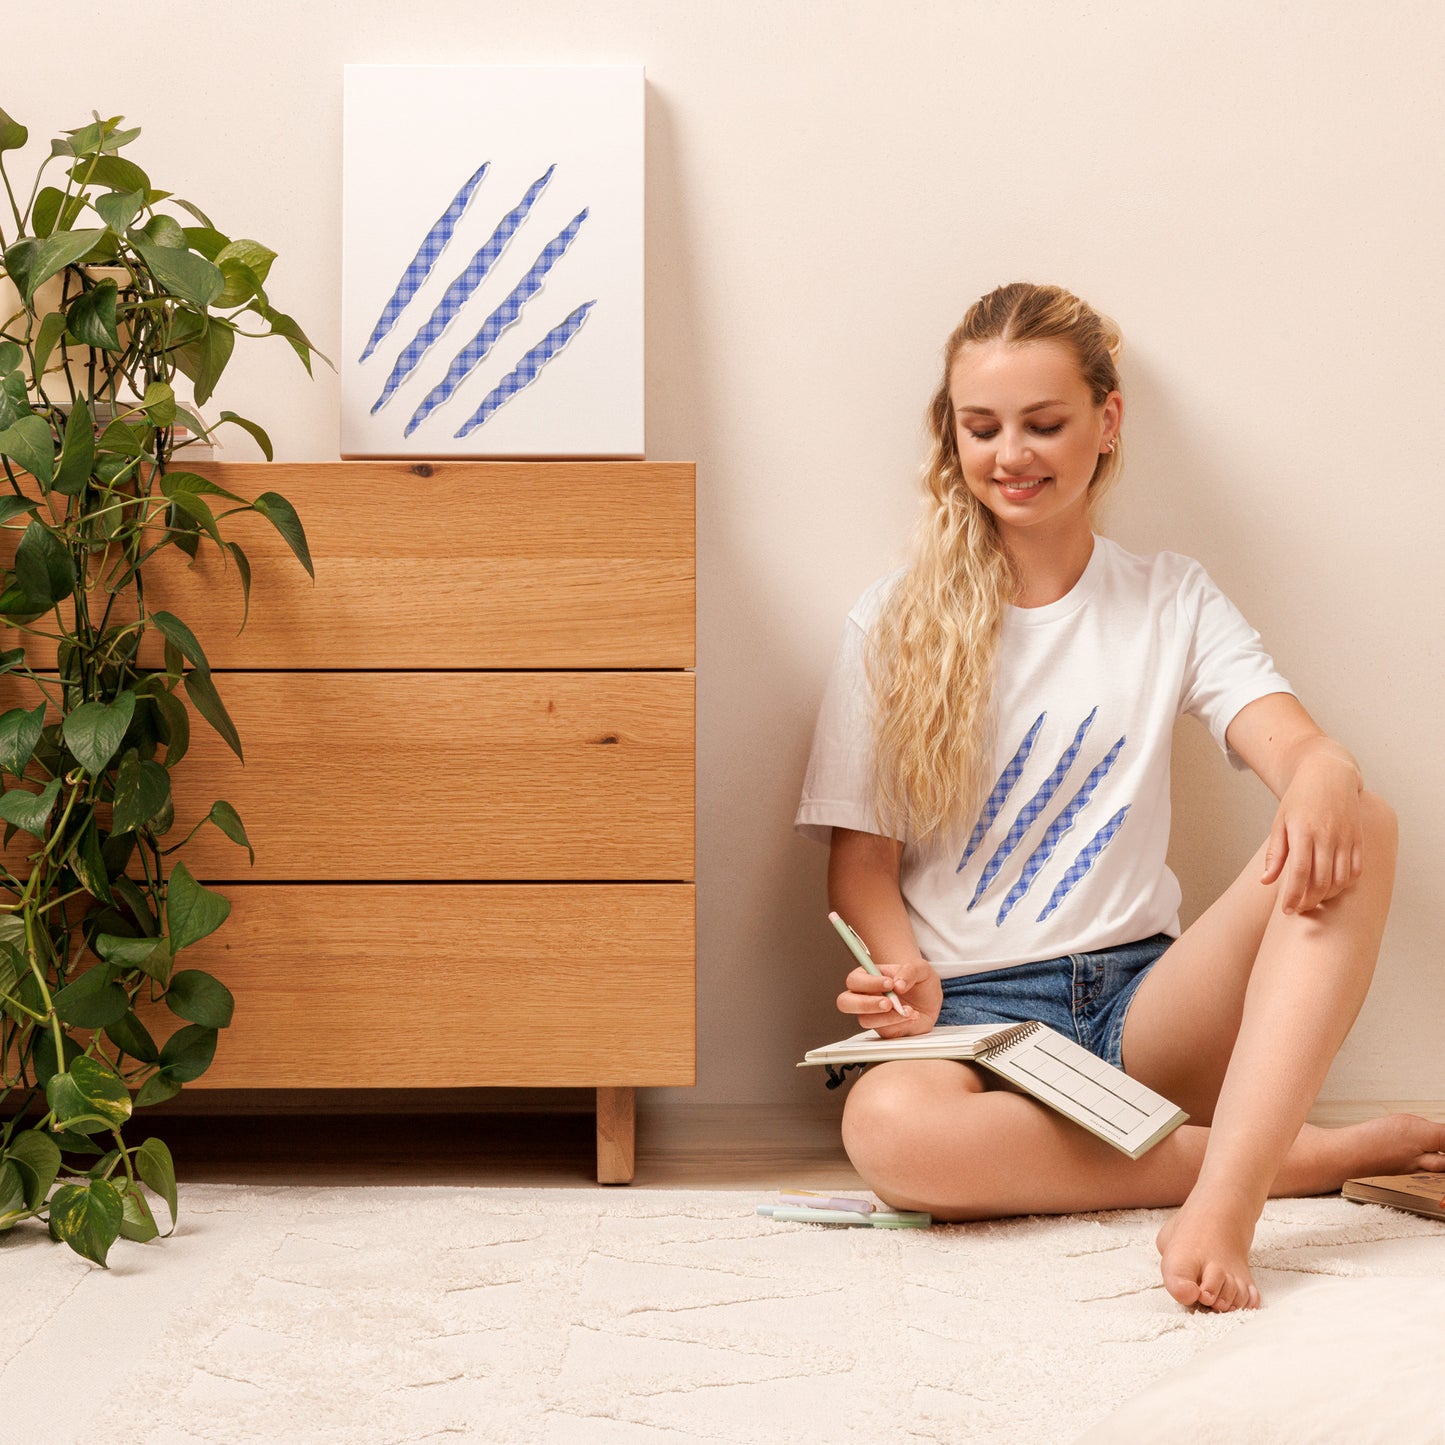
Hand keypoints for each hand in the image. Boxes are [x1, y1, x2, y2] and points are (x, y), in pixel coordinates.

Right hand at [836, 957, 941, 1037]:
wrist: (930, 1001)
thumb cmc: (919, 982)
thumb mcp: (921, 969)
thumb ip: (910, 971)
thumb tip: (898, 985)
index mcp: (868, 976)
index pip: (854, 980)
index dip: (868, 983)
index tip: (889, 983)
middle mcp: (865, 996)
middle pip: (845, 1002)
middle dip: (866, 1004)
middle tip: (888, 1003)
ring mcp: (871, 1015)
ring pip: (864, 1020)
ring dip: (888, 1017)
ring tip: (908, 1010)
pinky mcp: (882, 1029)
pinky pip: (883, 1031)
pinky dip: (899, 1024)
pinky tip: (912, 1016)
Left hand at [1261, 752, 1363, 913]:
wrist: (1329, 774)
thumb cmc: (1299, 799)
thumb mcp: (1280, 822)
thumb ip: (1275, 854)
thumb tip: (1265, 881)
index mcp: (1303, 831)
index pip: (1300, 873)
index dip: (1294, 896)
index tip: (1287, 910)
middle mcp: (1328, 835)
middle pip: (1321, 881)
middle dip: (1309, 900)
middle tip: (1299, 909)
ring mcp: (1346, 837)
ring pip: (1341, 879)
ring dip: (1328, 895)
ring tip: (1313, 900)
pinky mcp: (1359, 838)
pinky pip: (1356, 870)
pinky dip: (1346, 884)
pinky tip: (1333, 888)